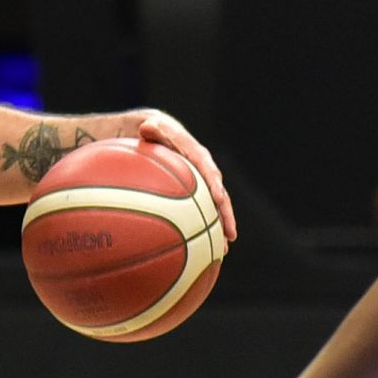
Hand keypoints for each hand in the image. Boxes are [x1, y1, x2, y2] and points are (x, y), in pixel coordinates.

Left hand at [137, 112, 236, 244]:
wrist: (153, 131)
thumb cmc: (148, 130)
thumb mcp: (147, 125)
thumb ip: (150, 129)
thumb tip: (147, 127)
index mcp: (194, 153)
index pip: (207, 168)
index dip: (213, 183)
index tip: (217, 198)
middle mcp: (202, 170)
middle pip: (217, 194)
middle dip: (224, 214)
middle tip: (231, 234)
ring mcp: (198, 183)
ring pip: (211, 208)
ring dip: (218, 228)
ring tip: (223, 251)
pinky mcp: (191, 193)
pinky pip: (198, 212)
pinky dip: (200, 229)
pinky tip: (200, 251)